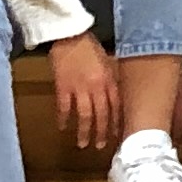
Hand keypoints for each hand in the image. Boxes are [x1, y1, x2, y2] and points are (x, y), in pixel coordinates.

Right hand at [49, 33, 117, 149]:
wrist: (69, 35)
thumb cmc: (89, 46)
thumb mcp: (106, 61)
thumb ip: (110, 79)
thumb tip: (114, 96)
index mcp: (109, 80)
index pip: (116, 106)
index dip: (117, 122)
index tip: (118, 135)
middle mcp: (96, 86)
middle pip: (102, 114)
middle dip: (102, 132)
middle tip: (101, 146)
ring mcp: (79, 88)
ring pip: (85, 115)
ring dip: (84, 131)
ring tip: (83, 144)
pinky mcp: (62, 87)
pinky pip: (64, 107)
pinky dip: (63, 119)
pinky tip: (62, 127)